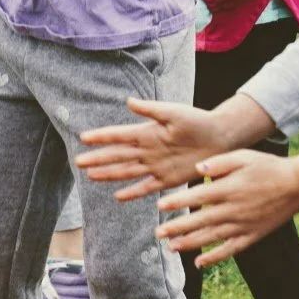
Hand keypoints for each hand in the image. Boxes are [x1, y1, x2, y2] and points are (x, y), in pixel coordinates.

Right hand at [77, 97, 238, 200]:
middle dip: (98, 158)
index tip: (83, 138)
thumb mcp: (173, 112)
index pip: (119, 135)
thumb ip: (151, 110)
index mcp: (147, 132)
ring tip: (91, 176)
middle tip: (79, 162)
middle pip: (118, 156)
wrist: (219, 137)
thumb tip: (128, 102)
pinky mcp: (167, 180)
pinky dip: (133, 192)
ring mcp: (156, 166)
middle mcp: (147, 150)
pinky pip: (147, 187)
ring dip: (109, 174)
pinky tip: (118, 196)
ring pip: (127, 172)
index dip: (102, 137)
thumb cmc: (197, 120)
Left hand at [156, 150, 298, 268]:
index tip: (159, 206)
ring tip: (171, 247)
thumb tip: (197, 168)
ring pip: (211, 237)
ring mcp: (242, 225)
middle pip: (199, 221)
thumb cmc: (267, 167)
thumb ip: (218, 163)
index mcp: (228, 188)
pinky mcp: (251, 235)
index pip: (197, 196)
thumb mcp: (243, 156)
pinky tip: (199, 262)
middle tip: (157, 233)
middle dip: (176, 228)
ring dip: (190, 243)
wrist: (297, 185)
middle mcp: (232, 209)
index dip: (177, 202)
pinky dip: (214, 257)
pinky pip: (230, 249)